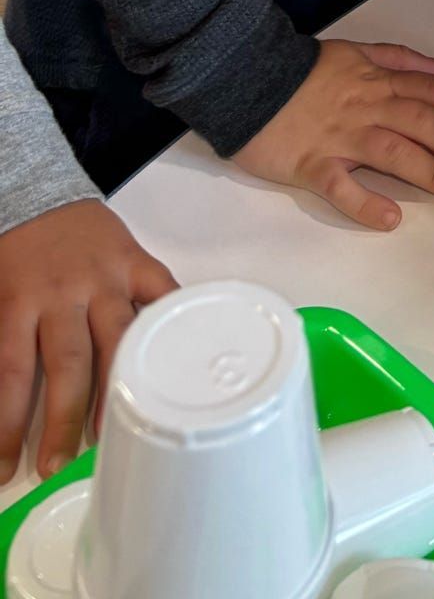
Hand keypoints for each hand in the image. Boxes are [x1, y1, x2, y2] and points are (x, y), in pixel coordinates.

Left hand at [0, 199, 176, 482]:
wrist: (41, 199)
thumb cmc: (13, 259)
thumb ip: (4, 348)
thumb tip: (2, 409)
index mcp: (18, 300)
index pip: (10, 375)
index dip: (8, 427)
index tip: (6, 471)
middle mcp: (63, 291)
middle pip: (67, 365)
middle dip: (64, 421)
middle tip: (58, 465)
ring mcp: (106, 277)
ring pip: (117, 340)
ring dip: (117, 391)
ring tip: (113, 437)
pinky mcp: (137, 263)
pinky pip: (162, 296)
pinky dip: (173, 327)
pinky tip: (179, 365)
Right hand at [233, 39, 433, 231]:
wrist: (244, 79)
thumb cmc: (303, 71)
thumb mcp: (356, 51)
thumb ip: (399, 59)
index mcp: (377, 81)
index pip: (431, 94)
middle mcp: (366, 108)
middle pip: (422, 124)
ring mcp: (339, 138)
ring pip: (394, 153)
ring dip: (432, 172)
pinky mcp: (311, 165)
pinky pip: (341, 187)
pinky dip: (366, 203)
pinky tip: (390, 219)